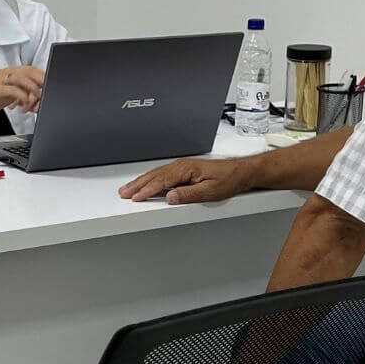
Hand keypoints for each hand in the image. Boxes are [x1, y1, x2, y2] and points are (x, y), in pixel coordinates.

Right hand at [0, 65, 44, 117]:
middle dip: (41, 81)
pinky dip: (21, 96)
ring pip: (21, 78)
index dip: (43, 76)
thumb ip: (25, 96)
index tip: (51, 84)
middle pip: (28, 71)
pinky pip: (12, 89)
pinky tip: (24, 104)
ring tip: (37, 98)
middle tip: (47, 91)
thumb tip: (40, 101)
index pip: (31, 69)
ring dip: (32, 89)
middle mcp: (7, 73)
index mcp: (12, 72)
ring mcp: (0, 80)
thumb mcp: (13, 96)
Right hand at [118, 156, 251, 203]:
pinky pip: (162, 174)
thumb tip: (170, 197)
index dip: (146, 190)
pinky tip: (146, 183)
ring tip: (129, 189)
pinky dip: (151, 179)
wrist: (240, 172)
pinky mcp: (184, 170)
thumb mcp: (210, 191)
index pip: (161, 181)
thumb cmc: (228, 179)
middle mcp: (182, 166)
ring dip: (142, 182)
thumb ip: (188, 195)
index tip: (135, 197)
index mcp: (185, 169)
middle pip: (154, 176)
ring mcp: (182, 167)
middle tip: (124, 193)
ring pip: (156, 174)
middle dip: (137, 185)